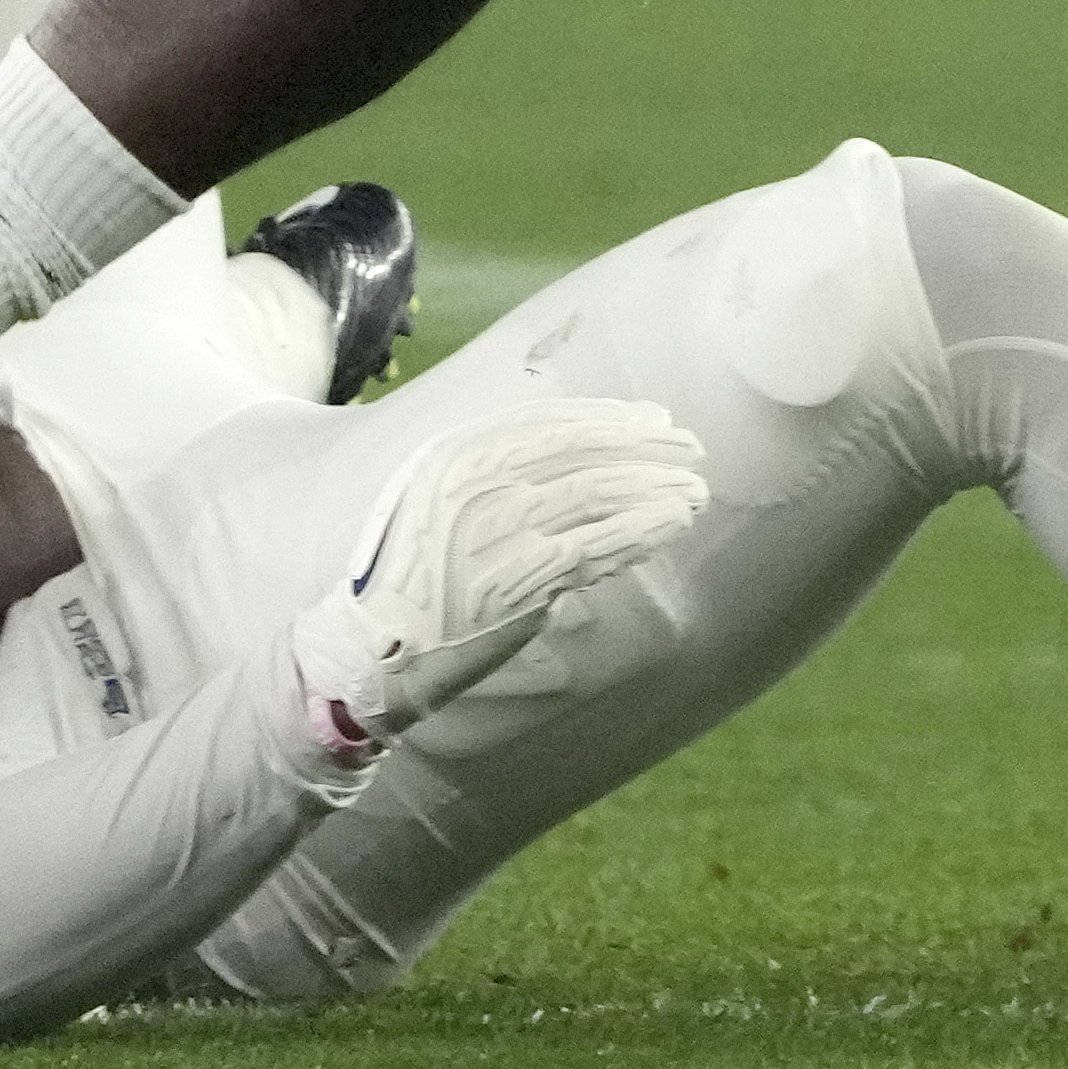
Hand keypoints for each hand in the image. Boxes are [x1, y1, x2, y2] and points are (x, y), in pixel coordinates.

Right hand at [276, 396, 714, 771]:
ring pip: (596, 496)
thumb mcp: (436, 497)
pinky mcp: (516, 582)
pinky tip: (671, 524)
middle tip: (693, 451)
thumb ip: (495, 470)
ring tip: (694, 492)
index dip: (611, 418)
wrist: (372, 650)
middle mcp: (475, 484)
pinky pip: (593, 549)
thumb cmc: (413, 575)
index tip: (655, 421)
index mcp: (454, 454)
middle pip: (582, 452)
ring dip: (654, 490)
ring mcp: (496, 532)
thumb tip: (579, 447)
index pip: (550, 422)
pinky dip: (639, 532)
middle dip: (645, 449)